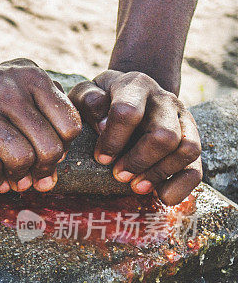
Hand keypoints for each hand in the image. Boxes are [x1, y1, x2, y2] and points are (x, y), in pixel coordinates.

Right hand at [0, 57, 81, 192]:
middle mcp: (8, 91)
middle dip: (44, 170)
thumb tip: (58, 160)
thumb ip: (52, 112)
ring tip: (16, 180)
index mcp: (33, 79)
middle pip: (47, 147)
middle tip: (35, 176)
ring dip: (20, 178)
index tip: (50, 154)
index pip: (69, 127)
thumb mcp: (29, 84)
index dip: (64, 149)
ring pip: (19, 159)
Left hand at [69, 70, 201, 204]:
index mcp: (135, 86)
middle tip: (118, 175)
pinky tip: (160, 195)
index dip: (113, 140)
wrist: (131, 95)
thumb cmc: (101, 100)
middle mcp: (164, 100)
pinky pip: (196, 167)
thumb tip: (102, 125)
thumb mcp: (86, 94)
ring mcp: (183, 120)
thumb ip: (88, 101)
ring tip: (136, 186)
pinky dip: (181, 187)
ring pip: (187, 149)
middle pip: (164, 135)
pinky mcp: (191, 140)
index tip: (101, 158)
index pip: (128, 112)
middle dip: (139, 161)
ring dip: (159, 174)